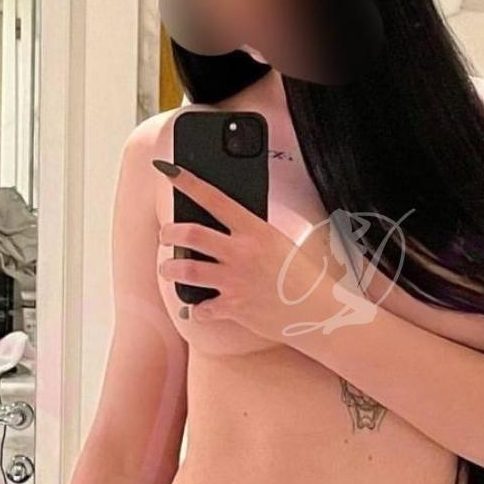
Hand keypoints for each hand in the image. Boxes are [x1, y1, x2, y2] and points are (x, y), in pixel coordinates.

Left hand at [152, 159, 346, 342]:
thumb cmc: (303, 277)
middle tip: (165, 234)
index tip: (170, 171)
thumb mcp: (279, 244)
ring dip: (169, 268)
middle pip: (190, 233)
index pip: (215, 198)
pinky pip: (201, 308)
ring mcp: (235, 281)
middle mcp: (241, 253)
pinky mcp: (233, 307)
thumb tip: (225, 232)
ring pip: (186, 270)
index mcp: (255, 230)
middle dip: (169, 232)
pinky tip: (198, 308)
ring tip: (167, 268)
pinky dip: (197, 309)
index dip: (188, 183)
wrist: (318, 311)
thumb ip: (251, 235)